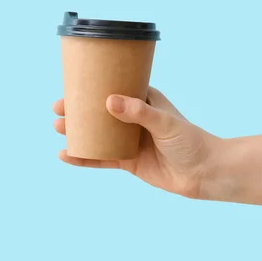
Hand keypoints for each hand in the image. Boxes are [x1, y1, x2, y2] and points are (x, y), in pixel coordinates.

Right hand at [52, 87, 221, 198]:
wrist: (204, 173)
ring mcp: (129, 140)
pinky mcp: (128, 161)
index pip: (114, 89)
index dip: (92, 88)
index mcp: (143, 101)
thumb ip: (138, 112)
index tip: (71, 88)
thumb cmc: (190, 141)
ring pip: (97, 135)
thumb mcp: (165, 122)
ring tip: (58, 128)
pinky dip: (84, 158)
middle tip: (57, 110)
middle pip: (100, 112)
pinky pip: (101, 158)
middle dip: (78, 110)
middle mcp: (133, 119)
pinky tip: (66, 156)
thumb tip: (108, 102)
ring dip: (77, 132)